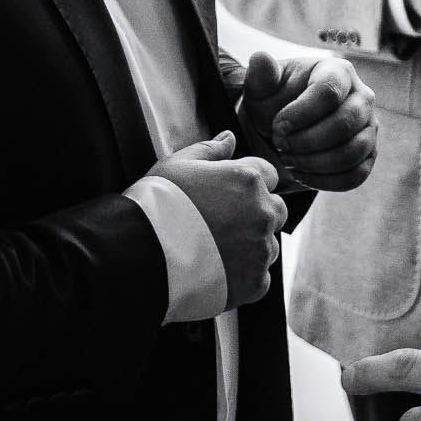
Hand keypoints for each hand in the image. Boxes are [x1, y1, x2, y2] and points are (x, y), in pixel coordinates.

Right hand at [144, 132, 285, 308]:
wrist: (144, 254)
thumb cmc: (158, 206)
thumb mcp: (178, 165)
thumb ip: (209, 150)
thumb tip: (228, 138)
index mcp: (247, 180)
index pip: (268, 173)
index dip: (249, 182)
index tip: (230, 193)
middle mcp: (262, 213)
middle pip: (276, 210)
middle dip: (256, 213)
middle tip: (223, 223)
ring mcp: (260, 249)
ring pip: (268, 245)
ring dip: (251, 245)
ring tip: (215, 250)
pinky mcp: (255, 282)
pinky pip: (259, 277)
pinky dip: (243, 275)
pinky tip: (217, 270)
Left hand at [235, 51, 377, 190]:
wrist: (281, 129)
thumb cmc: (273, 101)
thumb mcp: (261, 86)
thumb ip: (260, 73)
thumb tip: (260, 57)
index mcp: (338, 71)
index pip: (329, 92)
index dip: (301, 114)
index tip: (277, 127)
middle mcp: (362, 97)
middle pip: (344, 124)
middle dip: (306, 141)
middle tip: (280, 145)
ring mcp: (369, 127)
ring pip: (352, 152)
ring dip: (314, 162)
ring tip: (288, 160)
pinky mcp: (368, 155)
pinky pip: (356, 175)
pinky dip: (326, 181)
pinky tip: (301, 175)